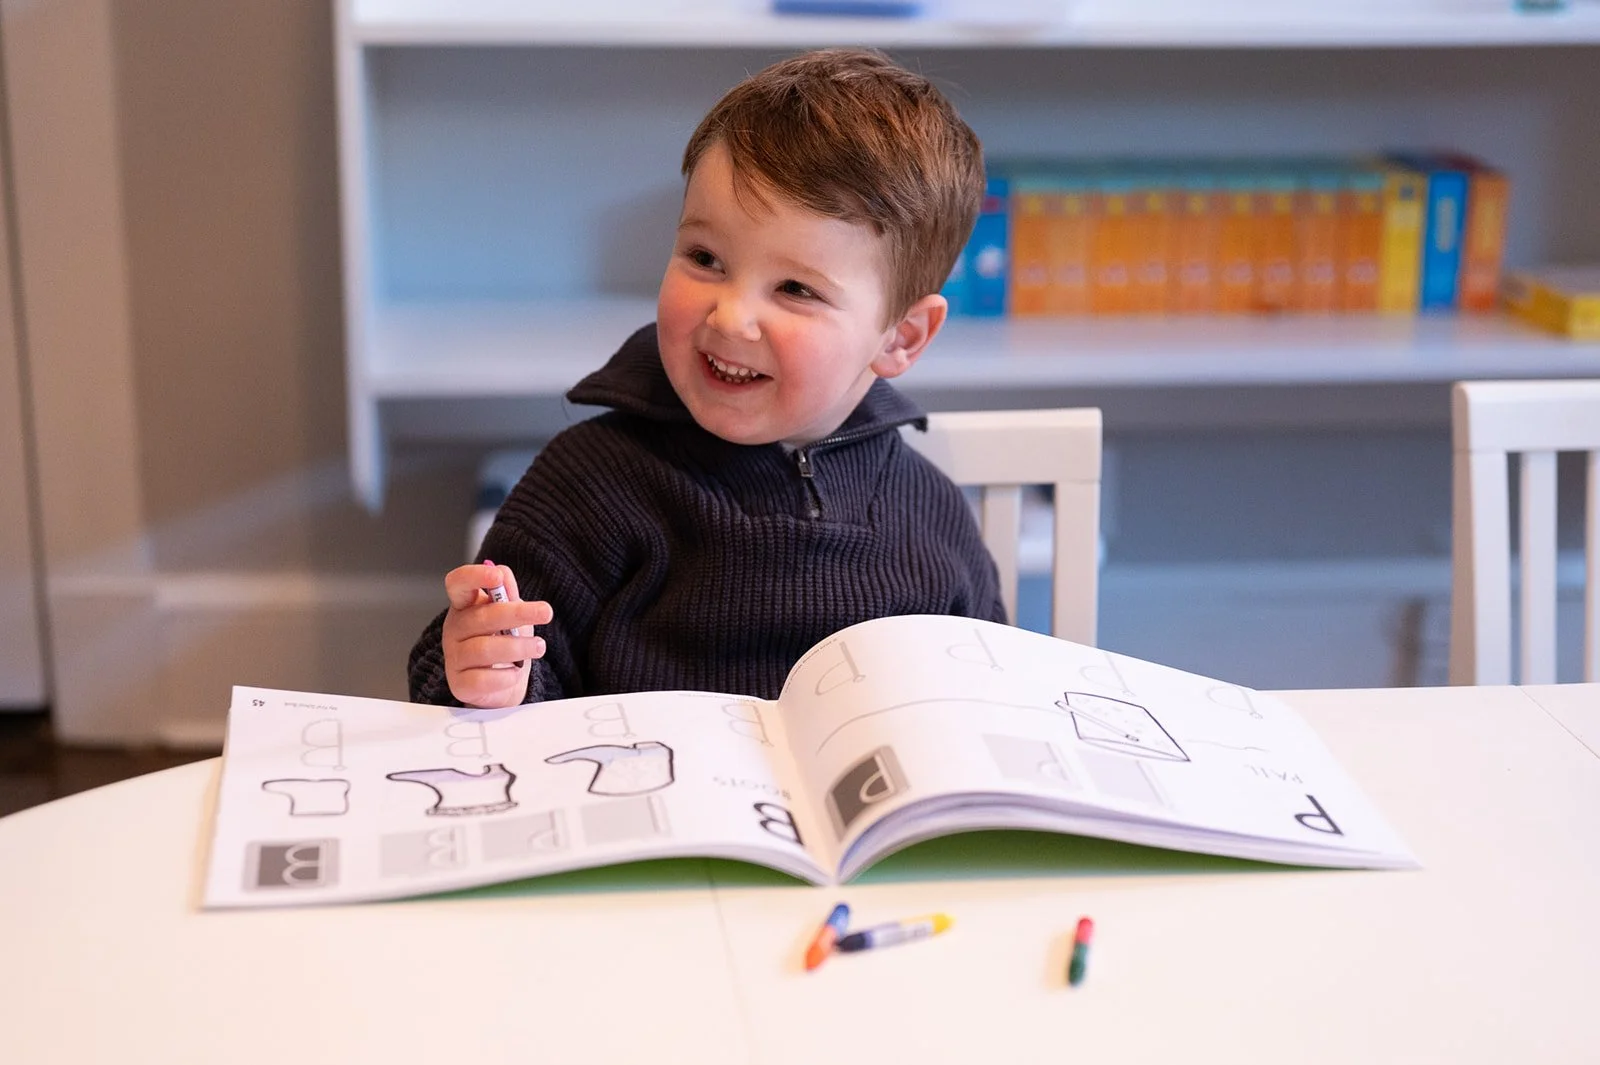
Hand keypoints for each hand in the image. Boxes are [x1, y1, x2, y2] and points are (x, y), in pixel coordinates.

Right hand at [440, 562, 552, 708]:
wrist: (501, 684)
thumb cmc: (503, 642)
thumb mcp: (509, 614)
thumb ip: (506, 594)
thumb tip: (503, 572)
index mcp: (464, 606)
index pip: (458, 584)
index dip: (474, 576)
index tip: (497, 577)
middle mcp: (454, 629)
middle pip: (481, 617)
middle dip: (517, 613)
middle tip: (545, 612)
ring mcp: (454, 658)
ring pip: (484, 649)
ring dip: (518, 647)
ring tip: (538, 647)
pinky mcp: (460, 685)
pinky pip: (484, 680)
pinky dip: (506, 676)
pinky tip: (516, 673)